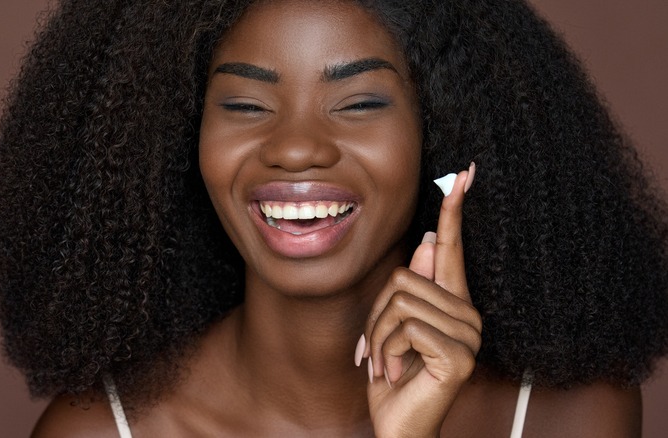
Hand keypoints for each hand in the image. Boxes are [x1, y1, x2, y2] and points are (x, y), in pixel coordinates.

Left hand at [359, 165, 481, 436]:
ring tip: (388, 363)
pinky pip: (406, 326)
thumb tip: (428, 242)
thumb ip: (410, 289)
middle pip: (405, 277)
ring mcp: (468, 335)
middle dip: (377, 315)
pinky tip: (395, 373)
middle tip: (380, 349)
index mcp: (451, 304)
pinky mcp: (460, 355)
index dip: (454, 211)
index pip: (453, 248)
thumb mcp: (392, 328)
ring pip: (401, 300)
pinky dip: (386, 350)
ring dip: (379, 335)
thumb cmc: (393, 376)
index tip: (463, 174)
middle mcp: (467, 314)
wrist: (398, 426)